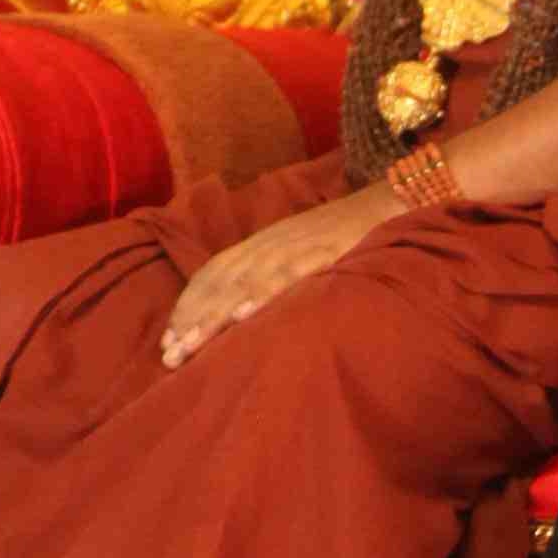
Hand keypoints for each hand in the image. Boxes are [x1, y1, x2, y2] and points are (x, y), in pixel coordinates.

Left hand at [158, 178, 384, 371]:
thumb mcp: (298, 253)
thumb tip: (243, 311)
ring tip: (192, 344)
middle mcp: (269, 244)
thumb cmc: (344, 235)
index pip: (212, 273)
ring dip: (214, 315)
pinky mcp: (322, 251)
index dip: (188, 305)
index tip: (170, 340)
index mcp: (261, 244)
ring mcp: (293, 246)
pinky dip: (263, 293)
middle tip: (169, 356)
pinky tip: (245, 314)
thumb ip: (272, 275)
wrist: (388, 201)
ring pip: (244, 282)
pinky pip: (289, 273)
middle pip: (219, 282)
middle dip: (191, 319)